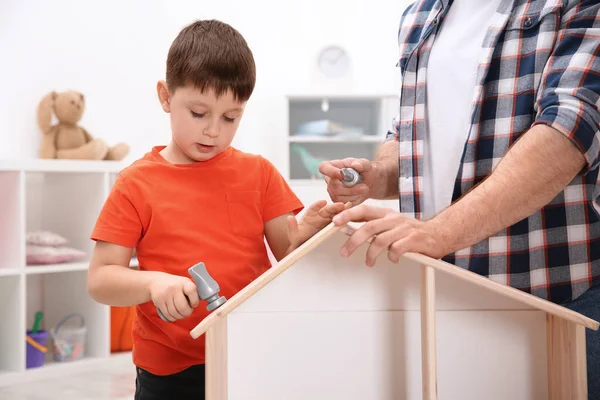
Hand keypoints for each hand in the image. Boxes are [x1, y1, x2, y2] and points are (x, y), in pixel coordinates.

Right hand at [149, 272, 199, 321]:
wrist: (156, 281)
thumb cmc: (175, 284)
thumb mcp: (185, 283)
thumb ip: (192, 292)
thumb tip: (202, 302)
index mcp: (184, 282)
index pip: (191, 291)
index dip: (195, 301)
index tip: (194, 304)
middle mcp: (174, 288)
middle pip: (182, 307)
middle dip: (187, 313)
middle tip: (188, 311)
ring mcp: (165, 295)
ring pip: (175, 313)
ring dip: (180, 316)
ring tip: (181, 313)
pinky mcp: (158, 301)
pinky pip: (167, 314)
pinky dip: (172, 317)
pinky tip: (174, 314)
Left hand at [287, 200, 349, 250]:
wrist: (303, 245)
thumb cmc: (298, 238)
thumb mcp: (293, 234)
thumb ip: (292, 226)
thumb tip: (289, 218)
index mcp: (309, 216)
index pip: (313, 209)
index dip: (318, 205)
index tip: (323, 202)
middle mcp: (318, 216)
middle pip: (326, 210)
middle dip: (333, 207)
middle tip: (341, 205)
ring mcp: (326, 220)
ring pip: (334, 214)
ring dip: (341, 210)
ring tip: (349, 207)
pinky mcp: (332, 225)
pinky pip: (338, 220)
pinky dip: (344, 216)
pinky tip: (351, 214)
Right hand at [318, 158, 378, 205]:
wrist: (369, 183)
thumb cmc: (365, 171)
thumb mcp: (366, 165)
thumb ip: (362, 163)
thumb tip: (356, 165)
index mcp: (333, 166)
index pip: (323, 167)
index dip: (330, 172)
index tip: (342, 175)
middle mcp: (329, 179)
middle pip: (333, 187)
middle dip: (351, 189)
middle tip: (364, 187)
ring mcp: (332, 191)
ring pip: (339, 197)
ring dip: (354, 195)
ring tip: (363, 189)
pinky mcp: (336, 201)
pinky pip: (343, 204)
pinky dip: (354, 200)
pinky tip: (359, 195)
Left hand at [332, 204, 448, 266]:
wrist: (439, 234)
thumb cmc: (412, 232)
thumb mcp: (391, 224)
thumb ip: (374, 226)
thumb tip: (350, 229)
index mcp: (386, 214)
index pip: (364, 210)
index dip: (348, 214)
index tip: (335, 222)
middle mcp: (394, 219)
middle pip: (368, 228)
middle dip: (354, 241)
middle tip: (344, 252)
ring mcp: (404, 229)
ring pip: (380, 241)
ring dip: (371, 254)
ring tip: (369, 263)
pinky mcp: (413, 240)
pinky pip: (397, 249)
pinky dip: (391, 256)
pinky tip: (392, 260)